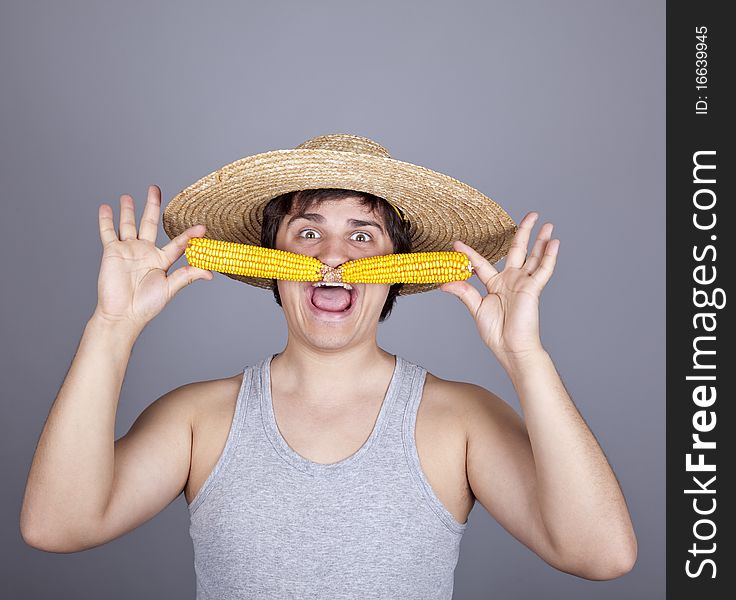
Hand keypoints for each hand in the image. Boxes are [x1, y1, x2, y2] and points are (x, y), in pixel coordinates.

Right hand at [94, 185, 212, 330]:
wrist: (122, 314)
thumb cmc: (147, 305)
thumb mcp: (170, 288)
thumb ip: (187, 276)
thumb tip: (211, 273)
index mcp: (162, 260)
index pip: (178, 243)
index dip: (190, 235)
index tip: (202, 227)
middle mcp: (146, 252)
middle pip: (150, 223)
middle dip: (153, 206)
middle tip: (155, 188)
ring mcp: (128, 250)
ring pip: (128, 224)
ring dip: (128, 210)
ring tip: (128, 196)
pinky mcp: (112, 252)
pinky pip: (108, 233)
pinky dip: (106, 220)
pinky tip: (105, 207)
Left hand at [440, 212, 558, 364]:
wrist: (511, 347)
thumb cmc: (496, 333)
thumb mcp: (476, 309)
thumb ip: (464, 293)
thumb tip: (445, 283)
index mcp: (495, 284)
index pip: (481, 263)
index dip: (469, 253)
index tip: (456, 243)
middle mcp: (511, 280)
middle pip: (518, 250)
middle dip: (524, 232)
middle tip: (529, 215)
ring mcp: (523, 283)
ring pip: (534, 256)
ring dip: (541, 240)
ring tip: (547, 224)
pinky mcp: (533, 289)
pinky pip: (543, 270)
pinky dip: (549, 256)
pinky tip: (553, 242)